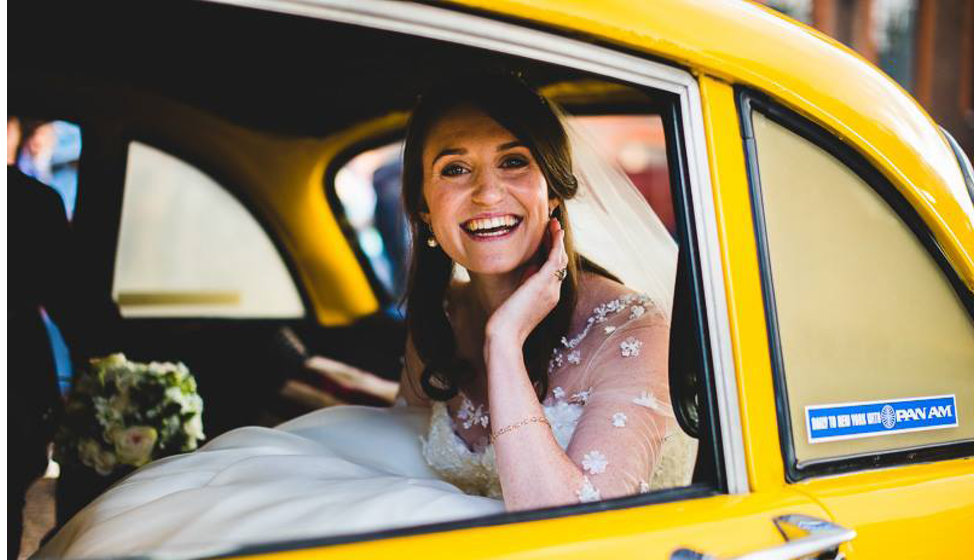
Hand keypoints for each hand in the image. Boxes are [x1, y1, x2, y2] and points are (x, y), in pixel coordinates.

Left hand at [485, 218, 567, 345]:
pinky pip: (554, 259)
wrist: (505, 335)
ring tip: (554, 223)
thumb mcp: (519, 298)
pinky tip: (555, 231)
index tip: (548, 237)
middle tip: (554, 225)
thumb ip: (526, 283)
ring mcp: (551, 288)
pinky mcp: (543, 283)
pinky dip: (556, 243)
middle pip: (560, 261)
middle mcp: (554, 292)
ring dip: (558, 239)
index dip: (553, 251)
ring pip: (559, 258)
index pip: (555, 270)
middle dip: (557, 242)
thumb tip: (530, 268)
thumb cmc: (507, 322)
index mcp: (549, 296)